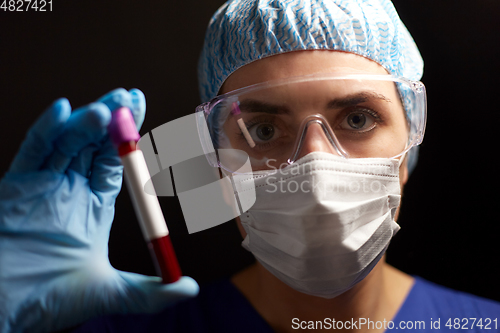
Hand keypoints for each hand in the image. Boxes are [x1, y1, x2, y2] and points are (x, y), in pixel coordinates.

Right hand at [0, 89, 198, 332]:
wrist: (4, 312)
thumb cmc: (51, 303)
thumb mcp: (111, 294)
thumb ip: (150, 292)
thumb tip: (190, 289)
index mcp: (93, 205)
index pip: (114, 162)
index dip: (129, 138)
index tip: (141, 110)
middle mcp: (68, 190)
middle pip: (92, 144)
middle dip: (111, 118)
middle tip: (128, 96)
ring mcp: (41, 185)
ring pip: (66, 142)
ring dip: (85, 123)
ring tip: (104, 111)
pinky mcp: (14, 187)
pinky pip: (31, 152)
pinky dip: (46, 130)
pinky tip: (62, 110)